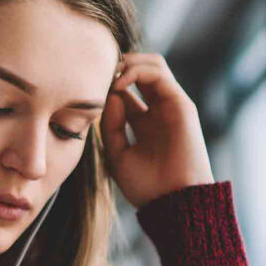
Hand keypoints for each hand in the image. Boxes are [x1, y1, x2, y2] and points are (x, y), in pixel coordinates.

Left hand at [100, 52, 213, 208]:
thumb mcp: (117, 155)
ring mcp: (170, 105)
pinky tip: (118, 85)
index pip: (124, 92)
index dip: (105, 86)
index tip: (84, 92)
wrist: (172, 201)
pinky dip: (137, 71)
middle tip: (95, 73)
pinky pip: (159, 73)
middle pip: (139, 72)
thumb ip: (111, 127)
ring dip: (127, 63)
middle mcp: (158, 111)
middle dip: (117, 67)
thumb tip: (109, 97)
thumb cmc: (146, 186)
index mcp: (143, 123)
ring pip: (152, 65)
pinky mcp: (181, 104)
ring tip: (107, 76)